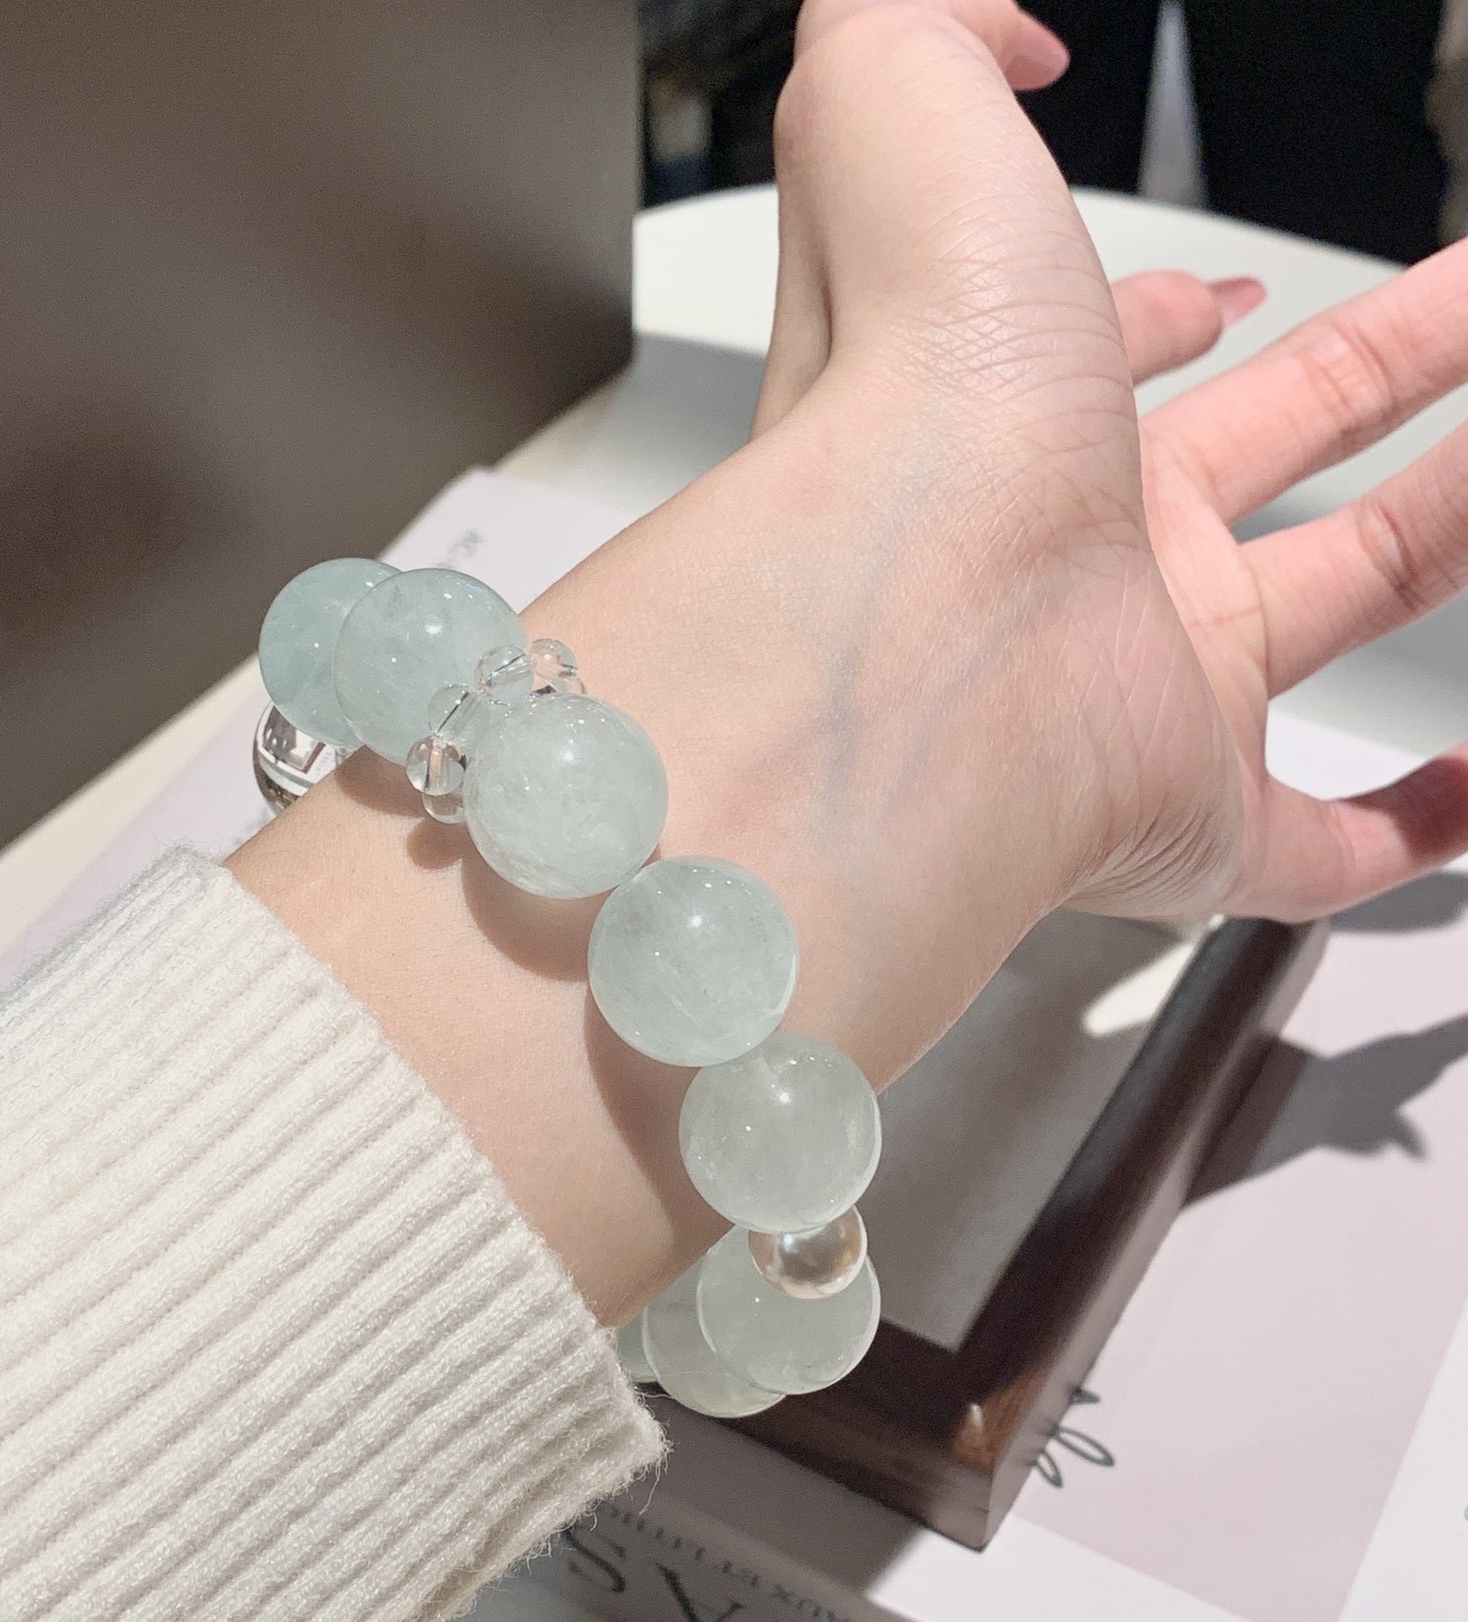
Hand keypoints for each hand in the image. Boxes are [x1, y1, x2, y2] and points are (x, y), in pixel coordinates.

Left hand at [235, 0, 1467, 1316]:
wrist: (918, 647)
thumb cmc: (916, 406)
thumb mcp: (901, 118)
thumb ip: (921, 36)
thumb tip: (1003, 31)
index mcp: (1018, 410)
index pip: (1101, 353)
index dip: (1163, 317)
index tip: (1219, 294)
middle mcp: (1075, 556)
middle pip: (1259, 455)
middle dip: (1375, 379)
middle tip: (1464, 319)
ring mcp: (1135, 698)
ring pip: (1330, 610)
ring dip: (1445, 538)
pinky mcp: (1189, 827)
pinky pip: (1315, 849)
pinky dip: (1405, 827)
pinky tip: (1460, 791)